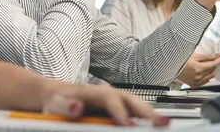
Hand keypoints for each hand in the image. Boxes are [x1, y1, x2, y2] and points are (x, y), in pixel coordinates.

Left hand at [42, 84, 168, 126]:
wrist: (58, 97)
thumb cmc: (58, 102)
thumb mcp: (55, 104)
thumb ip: (65, 106)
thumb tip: (76, 107)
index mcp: (95, 93)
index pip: (111, 100)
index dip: (120, 112)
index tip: (129, 125)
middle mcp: (109, 95)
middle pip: (132, 101)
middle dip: (147, 112)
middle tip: (161, 123)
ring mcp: (116, 102)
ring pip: (137, 106)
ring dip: (151, 114)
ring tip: (164, 124)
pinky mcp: (119, 110)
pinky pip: (135, 113)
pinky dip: (146, 118)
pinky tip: (154, 125)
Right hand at [178, 53, 219, 87]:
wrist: (171, 67)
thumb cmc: (180, 60)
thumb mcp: (195, 56)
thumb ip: (207, 57)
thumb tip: (217, 56)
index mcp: (198, 69)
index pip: (213, 64)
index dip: (219, 60)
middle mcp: (198, 77)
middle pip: (213, 71)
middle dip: (215, 65)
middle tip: (215, 59)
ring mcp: (196, 82)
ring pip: (210, 77)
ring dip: (211, 71)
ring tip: (208, 65)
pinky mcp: (194, 85)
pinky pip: (204, 82)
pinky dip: (206, 77)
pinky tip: (204, 72)